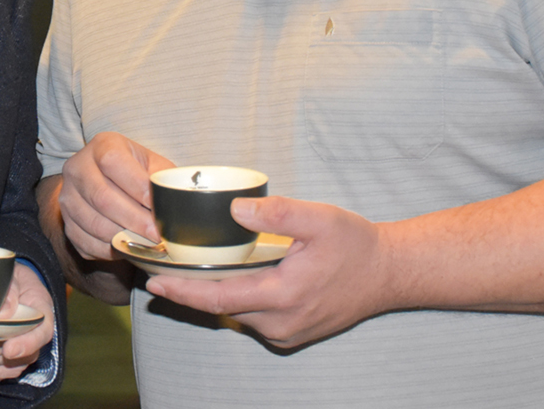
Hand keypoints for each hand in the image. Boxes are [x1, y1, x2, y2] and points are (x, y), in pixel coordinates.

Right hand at [57, 132, 174, 260]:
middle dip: (134, 220)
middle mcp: (78, 167)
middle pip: (102, 197)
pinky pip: (86, 242)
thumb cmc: (136, 173)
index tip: (158, 207)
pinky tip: (128, 248)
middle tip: (157, 235)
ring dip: (123, 238)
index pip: (113, 162)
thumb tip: (174, 205)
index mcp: (102, 145)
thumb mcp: (152, 165)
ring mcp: (67, 195)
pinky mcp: (66, 222)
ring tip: (146, 244)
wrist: (106, 182)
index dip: (137, 187)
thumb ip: (162, 180)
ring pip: (94, 223)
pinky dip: (110, 250)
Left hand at [145, 195, 393, 348]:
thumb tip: (234, 211)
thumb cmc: (355, 244)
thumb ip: (277, 213)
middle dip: (190, 291)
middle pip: (221, 308)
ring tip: (189, 269)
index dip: (182, 292)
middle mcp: (280, 322)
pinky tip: (229, 278)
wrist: (388, 273)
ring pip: (237, 314)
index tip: (154, 283)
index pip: (218, 298)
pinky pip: (253, 318)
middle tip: (162, 268)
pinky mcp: (292, 333)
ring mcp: (286, 332)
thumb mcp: (320, 219)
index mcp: (282, 295)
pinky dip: (236, 300)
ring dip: (214, 294)